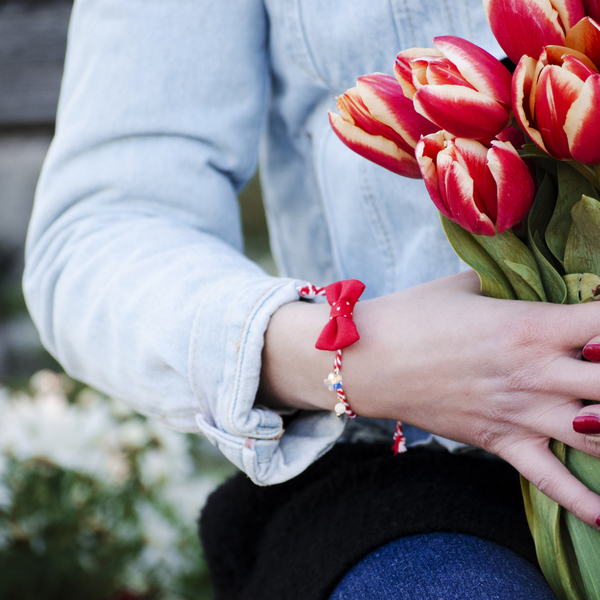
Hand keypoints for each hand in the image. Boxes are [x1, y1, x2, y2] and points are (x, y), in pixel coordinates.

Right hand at [260, 270, 599, 528]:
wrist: (367, 358)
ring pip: (598, 436)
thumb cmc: (412, 316)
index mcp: (531, 326)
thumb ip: (504, 283)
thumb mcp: (463, 286)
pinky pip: (551, 480)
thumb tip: (522, 280)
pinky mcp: (500, 441)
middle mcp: (536, 372)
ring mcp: (520, 412)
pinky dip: (584, 501)